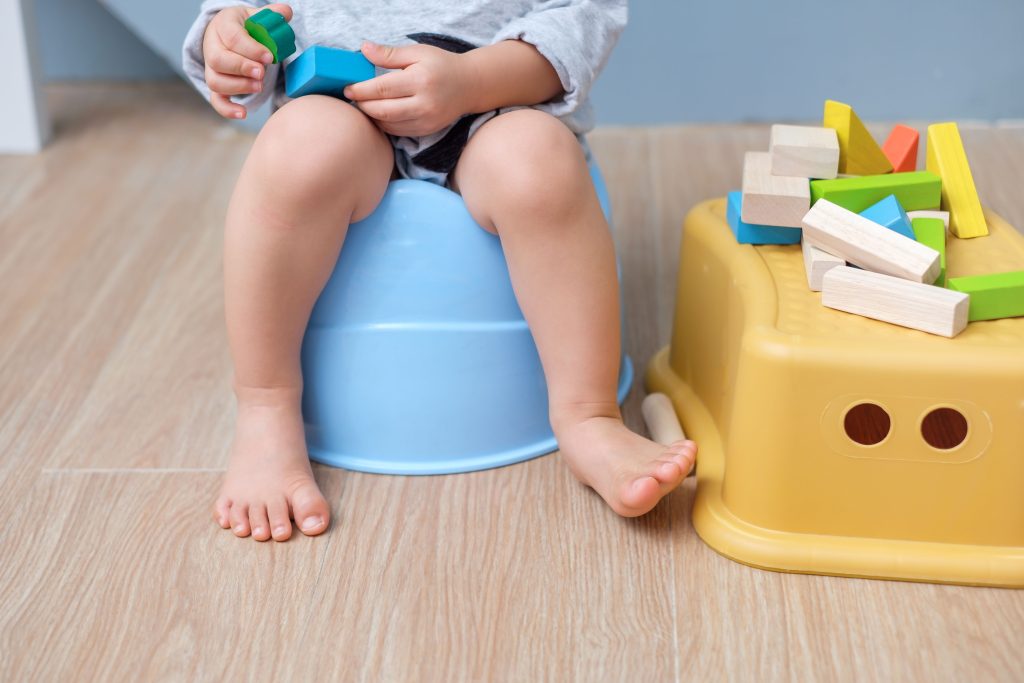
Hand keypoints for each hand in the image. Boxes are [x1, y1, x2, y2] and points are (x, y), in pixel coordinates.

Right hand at [202, 3, 292, 118]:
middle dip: (241, 68)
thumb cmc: (246, 27)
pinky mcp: (216, 84)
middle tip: (261, 73)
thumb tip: (286, 12)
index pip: (232, 37)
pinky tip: (243, 113)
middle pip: (218, 60)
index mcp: (223, 25)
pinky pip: (216, 100)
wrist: (229, 35)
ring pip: (215, 81)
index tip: (269, 57)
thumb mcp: (257, 16)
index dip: (250, 49)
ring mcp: (212, 68)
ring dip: (238, 87)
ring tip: (259, 86)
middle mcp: (212, 47)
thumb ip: (271, 16)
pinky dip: (227, 109)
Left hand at [344, 41, 472, 136]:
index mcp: (420, 80)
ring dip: (371, 116)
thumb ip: (390, 54)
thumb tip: (364, 49)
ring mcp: (426, 120)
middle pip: (383, 110)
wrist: (469, 86)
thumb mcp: (418, 53)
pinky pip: (398, 132)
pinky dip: (384, 124)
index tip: (348, 88)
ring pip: (389, 124)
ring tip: (363, 105)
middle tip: (352, 98)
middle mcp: (424, 104)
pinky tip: (378, 114)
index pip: (382, 88)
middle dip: (363, 105)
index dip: (361, 90)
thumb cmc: (442, 65)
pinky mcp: (426, 131)